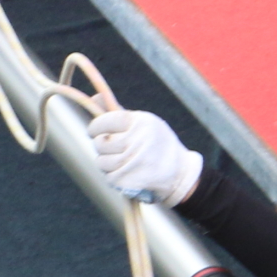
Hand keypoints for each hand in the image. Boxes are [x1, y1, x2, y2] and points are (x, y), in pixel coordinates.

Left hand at [87, 108, 202, 206]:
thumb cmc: (158, 144)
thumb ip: (118, 112)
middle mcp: (137, 141)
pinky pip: (109, 177)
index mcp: (141, 122)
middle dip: (104, 146)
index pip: (102, 122)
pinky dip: (115, 176)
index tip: (97, 131)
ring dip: (108, 162)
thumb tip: (95, 97)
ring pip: (101, 161)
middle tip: (116, 148)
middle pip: (99, 143)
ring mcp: (133, 162)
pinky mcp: (129, 180)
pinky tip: (128, 172)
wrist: (180, 173)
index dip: (96, 128)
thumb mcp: (144, 123)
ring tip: (124, 161)